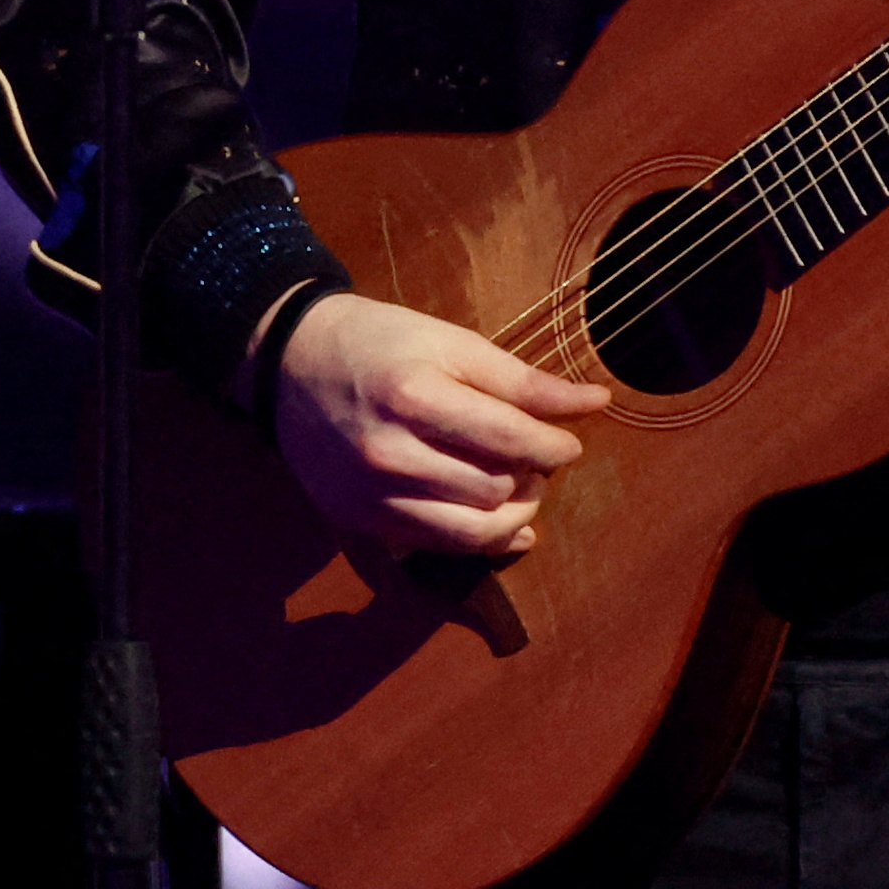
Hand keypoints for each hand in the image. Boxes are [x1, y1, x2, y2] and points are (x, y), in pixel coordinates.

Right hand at [270, 293, 606, 557]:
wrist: (291, 365)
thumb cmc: (381, 343)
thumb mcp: (451, 343)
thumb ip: (523, 380)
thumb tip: (597, 401)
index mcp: (414, 396)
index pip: (509, 438)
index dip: (554, 445)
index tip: (570, 443)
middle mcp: (388, 453)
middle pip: (494, 489)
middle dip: (532, 477)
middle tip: (537, 460)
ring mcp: (370, 495)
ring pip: (470, 532)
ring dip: (512, 514)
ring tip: (520, 488)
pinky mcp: (360, 522)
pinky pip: (436, 545)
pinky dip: (480, 538)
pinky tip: (502, 522)